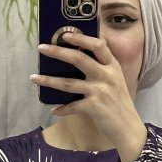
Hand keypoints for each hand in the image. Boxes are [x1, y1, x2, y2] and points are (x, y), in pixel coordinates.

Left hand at [31, 31, 146, 161]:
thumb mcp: (116, 80)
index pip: (98, 45)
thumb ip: (103, 67)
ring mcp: (100, 91)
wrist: (128, 128)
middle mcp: (106, 75)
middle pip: (79, 58)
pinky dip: (62, 109)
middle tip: (42, 48)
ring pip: (69, 83)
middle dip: (58, 52)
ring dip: (49, 80)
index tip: (65, 34)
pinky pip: (72, 106)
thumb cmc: (119, 103)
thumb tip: (81, 54)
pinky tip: (54, 110)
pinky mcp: (94, 107)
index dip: (81, 38)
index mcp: (112, 66)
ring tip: (34, 78)